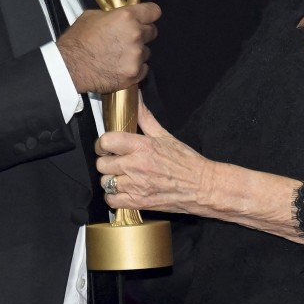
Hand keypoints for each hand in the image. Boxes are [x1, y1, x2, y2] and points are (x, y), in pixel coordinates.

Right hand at [57, 2, 159, 93]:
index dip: (150, 13)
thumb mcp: (92, 16)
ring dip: (136, 52)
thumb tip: (119, 16)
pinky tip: (119, 67)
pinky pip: (143, 69)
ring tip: (119, 55)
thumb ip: (112, 15)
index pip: (154, 11)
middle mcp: (136, 35)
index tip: (146, 17)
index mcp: (127, 17)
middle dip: (142, 33)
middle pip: (152, 31)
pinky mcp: (134, 74)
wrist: (69, 67)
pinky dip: (134, 68)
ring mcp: (136, 56)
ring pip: (146, 52)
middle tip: (126, 38)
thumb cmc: (78, 40)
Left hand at [95, 99, 209, 214]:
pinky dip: (114, 197)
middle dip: (107, 161)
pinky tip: (123, 190)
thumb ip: (145, 117)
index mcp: (142, 147)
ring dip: (111, 179)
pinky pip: (111, 200)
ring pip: (105, 182)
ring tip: (121, 176)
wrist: (201, 186)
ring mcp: (135, 186)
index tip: (107, 146)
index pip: (106, 141)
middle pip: (102, 163)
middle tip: (116, 161)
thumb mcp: (164, 135)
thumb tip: (136, 100)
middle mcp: (136, 166)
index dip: (103, 143)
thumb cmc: (186, 162)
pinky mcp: (137, 202)